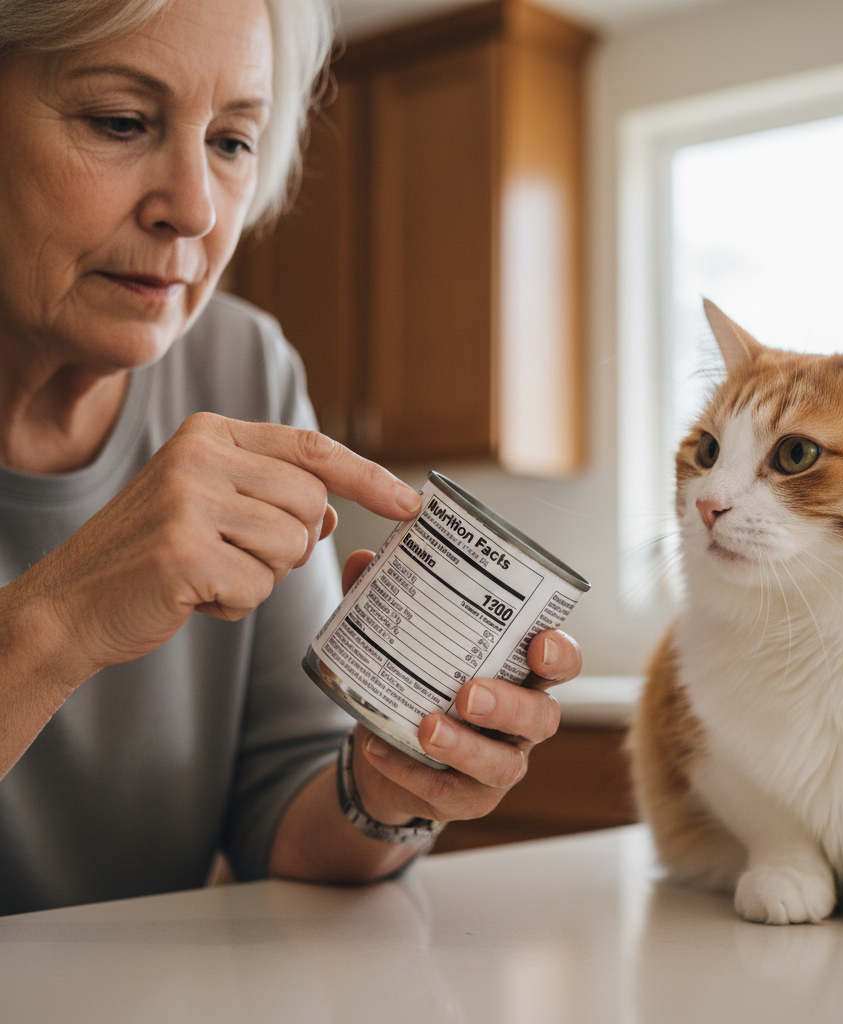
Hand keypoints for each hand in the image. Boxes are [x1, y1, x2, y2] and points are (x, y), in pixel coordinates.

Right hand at [17, 414, 420, 682]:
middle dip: (290, 544)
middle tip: (237, 555)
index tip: (411, 504)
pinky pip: (257, 588)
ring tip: (209, 574)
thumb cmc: (151, 555)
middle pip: (310, 503)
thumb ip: (271, 496)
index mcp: (210, 434)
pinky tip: (194, 597)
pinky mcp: (182, 550)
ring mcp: (188, 501)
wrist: (69, 603)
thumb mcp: (210, 505)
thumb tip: (329, 511)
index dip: (369, 477)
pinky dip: (234, 605)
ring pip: (290, 547)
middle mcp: (200, 456)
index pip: (313, 447)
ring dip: (260, 577)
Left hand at [340, 550, 582, 826]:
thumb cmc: (415, 685)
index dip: (560, 655)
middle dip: (510, 705)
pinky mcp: (468, 799)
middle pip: (542, 716)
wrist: (382, 751)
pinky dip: (412, 772)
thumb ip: (386, 600)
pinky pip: (449, 794)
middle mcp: (520, 721)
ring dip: (466, 746)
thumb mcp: (403, 643)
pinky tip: (379, 750)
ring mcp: (499, 763)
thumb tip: (365, 560)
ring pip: (503, 763)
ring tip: (427, 727)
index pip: (560, 662)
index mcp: (517, 673)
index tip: (539, 643)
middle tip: (469, 693)